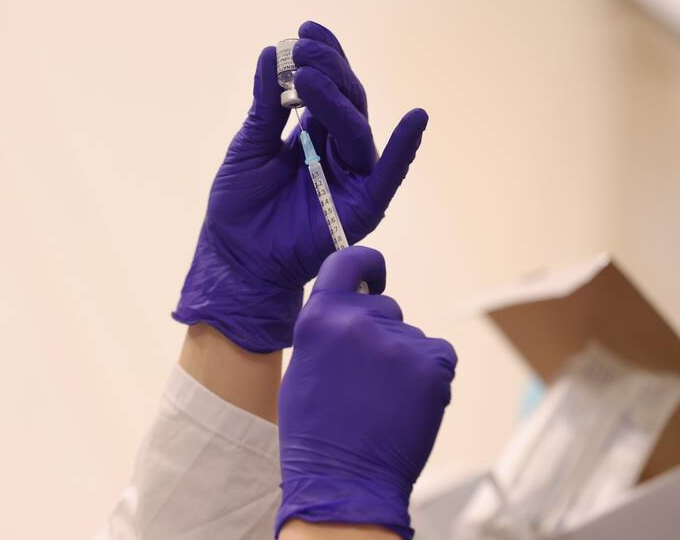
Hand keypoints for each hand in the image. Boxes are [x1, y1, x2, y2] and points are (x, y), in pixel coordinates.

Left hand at [174, 21, 428, 352]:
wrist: (237, 256)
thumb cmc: (240, 205)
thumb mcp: (249, 146)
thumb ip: (267, 105)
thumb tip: (274, 52)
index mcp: (313, 133)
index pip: (327, 87)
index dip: (321, 56)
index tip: (304, 29)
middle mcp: (338, 151)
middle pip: (347, 101)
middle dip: (327, 70)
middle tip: (302, 49)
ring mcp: (352, 176)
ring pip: (357, 128)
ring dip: (338, 98)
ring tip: (307, 77)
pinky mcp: (363, 206)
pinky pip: (389, 175)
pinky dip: (405, 149)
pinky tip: (416, 118)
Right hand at [277, 247, 456, 538]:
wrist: (343, 482)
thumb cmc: (317, 431)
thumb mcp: (304, 366)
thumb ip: (328, 329)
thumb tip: (354, 309)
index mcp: (320, 317)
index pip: (348, 261)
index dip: (367, 263)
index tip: (377, 274)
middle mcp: (358, 321)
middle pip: (386, 307)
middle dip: (383, 334)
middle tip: (369, 378)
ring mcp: (397, 343)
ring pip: (413, 337)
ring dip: (405, 361)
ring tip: (385, 401)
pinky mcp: (431, 365)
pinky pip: (438, 355)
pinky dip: (429, 376)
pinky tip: (408, 405)